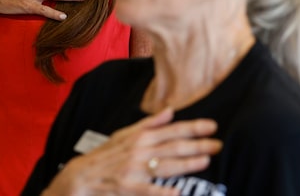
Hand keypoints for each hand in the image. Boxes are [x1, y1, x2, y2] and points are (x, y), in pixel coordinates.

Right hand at [43, 108, 221, 195]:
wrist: (81, 176)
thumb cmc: (106, 155)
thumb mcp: (124, 134)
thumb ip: (149, 123)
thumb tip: (170, 110)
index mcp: (140, 137)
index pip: (172, 130)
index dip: (193, 127)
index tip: (212, 126)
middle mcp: (139, 151)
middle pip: (173, 147)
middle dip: (197, 145)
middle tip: (218, 144)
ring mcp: (134, 170)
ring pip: (165, 166)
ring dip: (186, 163)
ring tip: (205, 160)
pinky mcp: (128, 188)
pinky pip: (149, 191)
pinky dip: (163, 192)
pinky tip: (178, 193)